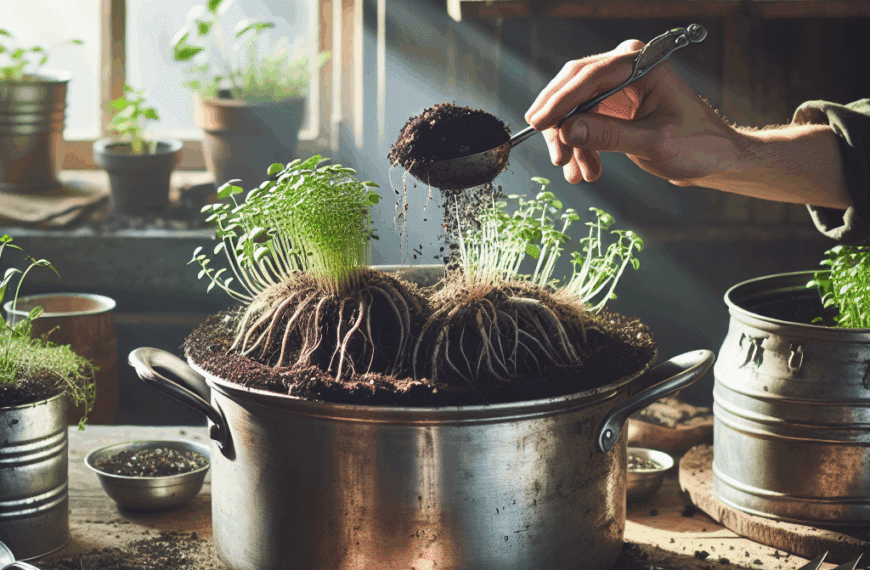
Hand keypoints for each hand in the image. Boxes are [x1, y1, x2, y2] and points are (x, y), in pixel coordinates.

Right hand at [524, 40, 742, 185]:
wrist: (715, 158)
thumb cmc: (697, 145)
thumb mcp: (652, 143)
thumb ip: (609, 135)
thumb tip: (567, 130)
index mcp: (642, 63)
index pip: (588, 75)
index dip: (559, 101)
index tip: (539, 124)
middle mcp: (626, 67)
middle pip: (573, 88)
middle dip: (560, 126)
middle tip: (557, 157)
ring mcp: (617, 85)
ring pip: (573, 108)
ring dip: (570, 143)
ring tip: (576, 174)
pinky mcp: (612, 104)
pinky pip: (583, 121)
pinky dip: (580, 146)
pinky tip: (583, 170)